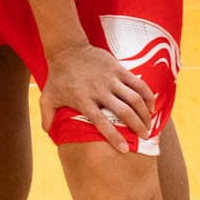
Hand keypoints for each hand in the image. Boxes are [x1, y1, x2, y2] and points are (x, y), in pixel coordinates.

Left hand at [40, 41, 157, 152]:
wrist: (67, 50)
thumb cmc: (57, 77)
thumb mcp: (47, 97)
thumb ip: (47, 117)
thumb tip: (49, 134)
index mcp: (83, 100)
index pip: (101, 122)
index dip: (114, 137)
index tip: (125, 149)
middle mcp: (98, 91)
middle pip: (123, 111)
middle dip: (136, 126)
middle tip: (144, 137)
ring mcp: (110, 79)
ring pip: (134, 98)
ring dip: (145, 113)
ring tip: (149, 124)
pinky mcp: (118, 69)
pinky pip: (138, 83)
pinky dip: (147, 95)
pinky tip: (151, 105)